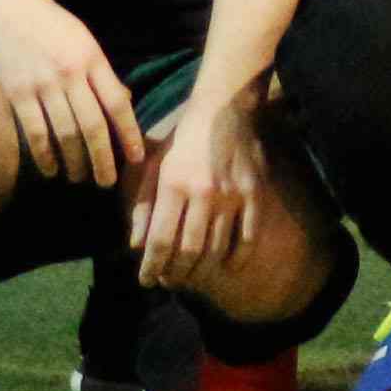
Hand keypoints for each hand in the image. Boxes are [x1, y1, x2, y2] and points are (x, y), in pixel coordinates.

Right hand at [0, 0, 142, 188]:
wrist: (2, 6)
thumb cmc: (47, 22)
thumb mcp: (83, 38)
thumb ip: (102, 71)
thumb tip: (123, 101)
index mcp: (91, 58)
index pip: (117, 102)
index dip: (129, 133)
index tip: (136, 158)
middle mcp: (70, 73)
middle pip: (92, 125)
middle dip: (102, 159)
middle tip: (107, 182)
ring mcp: (43, 84)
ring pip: (64, 133)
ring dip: (75, 161)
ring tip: (80, 178)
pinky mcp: (18, 92)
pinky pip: (35, 132)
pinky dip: (44, 155)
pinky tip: (51, 169)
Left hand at [128, 86, 259, 288]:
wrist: (225, 109)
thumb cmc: (182, 139)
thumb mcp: (153, 165)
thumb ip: (142, 204)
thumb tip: (136, 245)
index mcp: (174, 184)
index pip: (161, 240)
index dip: (152, 267)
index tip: (146, 281)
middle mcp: (204, 193)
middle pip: (189, 252)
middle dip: (175, 274)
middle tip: (168, 281)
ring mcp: (233, 196)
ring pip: (217, 249)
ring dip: (201, 270)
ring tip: (189, 276)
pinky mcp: (254, 196)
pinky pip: (247, 238)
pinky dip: (236, 258)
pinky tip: (225, 265)